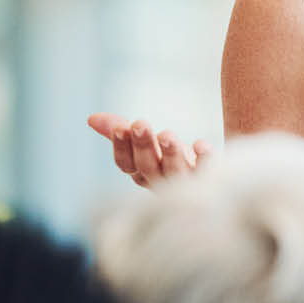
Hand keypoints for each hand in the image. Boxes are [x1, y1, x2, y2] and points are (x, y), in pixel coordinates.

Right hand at [86, 113, 213, 189]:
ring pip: (174, 172)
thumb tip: (91, 118)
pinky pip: (206, 173)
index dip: (121, 147)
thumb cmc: (172, 160)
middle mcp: (161, 181)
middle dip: (142, 145)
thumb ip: (121, 132)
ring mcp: (185, 184)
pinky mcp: (210, 181)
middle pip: (147, 167)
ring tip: (166, 134)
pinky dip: (204, 160)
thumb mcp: (146, 145)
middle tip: (139, 123)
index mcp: (143, 173)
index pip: (125, 164)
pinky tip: (201, 144)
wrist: (212, 181)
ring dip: (169, 154)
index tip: (120, 127)